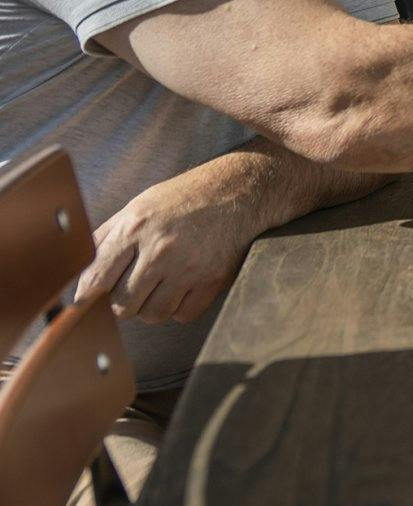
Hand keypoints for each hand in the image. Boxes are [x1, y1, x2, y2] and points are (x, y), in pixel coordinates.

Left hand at [73, 175, 256, 324]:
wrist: (239, 191)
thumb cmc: (184, 198)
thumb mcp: (138, 206)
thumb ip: (107, 237)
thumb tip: (81, 272)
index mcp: (134, 229)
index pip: (96, 280)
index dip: (86, 298)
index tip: (87, 303)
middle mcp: (159, 250)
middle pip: (122, 306)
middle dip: (123, 303)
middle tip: (132, 289)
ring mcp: (188, 267)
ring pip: (152, 315)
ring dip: (152, 307)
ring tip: (159, 287)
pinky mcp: (212, 280)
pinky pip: (183, 315)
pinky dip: (180, 307)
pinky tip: (183, 288)